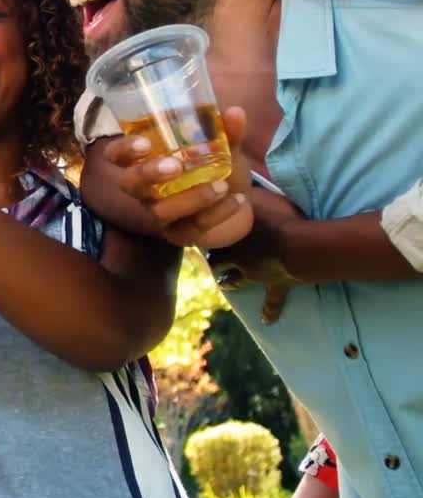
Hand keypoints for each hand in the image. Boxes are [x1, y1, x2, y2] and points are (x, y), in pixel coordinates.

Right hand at [107, 106, 253, 247]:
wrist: (232, 201)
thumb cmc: (214, 166)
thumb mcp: (222, 146)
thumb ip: (227, 131)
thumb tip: (235, 112)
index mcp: (145, 160)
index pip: (116, 154)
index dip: (123, 150)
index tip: (145, 143)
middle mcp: (144, 189)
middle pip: (129, 184)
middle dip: (148, 174)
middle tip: (175, 166)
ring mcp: (159, 213)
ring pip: (161, 210)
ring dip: (192, 198)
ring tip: (221, 185)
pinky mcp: (180, 233)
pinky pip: (192, 227)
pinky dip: (217, 213)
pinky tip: (237, 200)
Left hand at [210, 188, 305, 323]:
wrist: (300, 247)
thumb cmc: (279, 219)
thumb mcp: (259, 198)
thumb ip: (245, 191)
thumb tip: (233, 176)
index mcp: (231, 236)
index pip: (208, 236)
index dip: (202, 233)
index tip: (197, 230)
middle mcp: (238, 258)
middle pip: (217, 261)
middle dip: (213, 260)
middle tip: (210, 258)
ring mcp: (256, 275)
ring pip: (234, 281)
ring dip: (228, 281)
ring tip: (223, 283)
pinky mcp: (276, 286)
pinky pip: (272, 301)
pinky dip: (270, 311)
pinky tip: (267, 321)